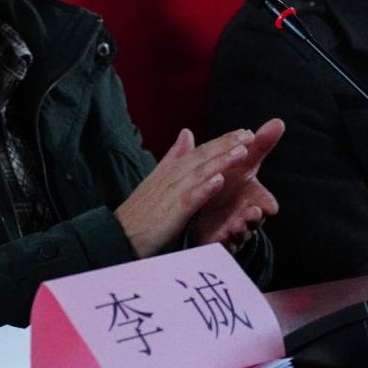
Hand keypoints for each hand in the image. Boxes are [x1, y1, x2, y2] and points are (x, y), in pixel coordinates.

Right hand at [115, 128, 255, 257]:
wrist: (118, 234)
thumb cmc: (140, 211)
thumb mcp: (158, 179)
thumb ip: (174, 156)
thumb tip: (187, 133)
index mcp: (171, 170)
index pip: (200, 151)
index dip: (222, 141)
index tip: (244, 133)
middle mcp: (172, 177)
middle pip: (202, 157)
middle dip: (227, 145)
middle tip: (249, 135)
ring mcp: (171, 193)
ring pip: (200, 173)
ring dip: (221, 161)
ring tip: (241, 152)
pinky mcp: (170, 212)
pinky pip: (190, 198)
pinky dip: (204, 188)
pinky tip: (218, 180)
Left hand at [191, 119, 283, 252]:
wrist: (208, 205)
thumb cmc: (230, 182)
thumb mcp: (243, 162)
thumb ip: (259, 145)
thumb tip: (278, 121)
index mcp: (250, 196)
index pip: (263, 201)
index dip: (266, 205)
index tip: (268, 207)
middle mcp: (244, 213)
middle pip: (254, 219)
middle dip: (254, 218)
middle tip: (252, 214)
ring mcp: (231, 227)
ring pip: (238, 232)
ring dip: (239, 229)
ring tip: (235, 226)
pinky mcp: (216, 238)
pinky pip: (220, 242)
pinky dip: (221, 239)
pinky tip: (218, 234)